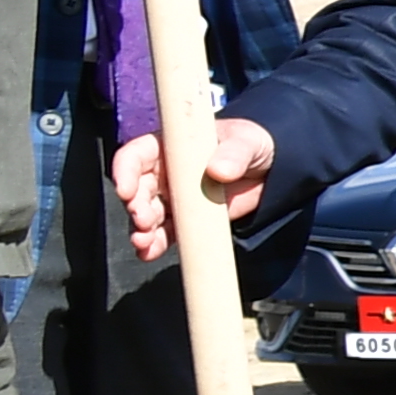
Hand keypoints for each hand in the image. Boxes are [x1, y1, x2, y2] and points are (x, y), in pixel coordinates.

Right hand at [110, 113, 277, 260]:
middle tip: (144, 220)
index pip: (135, 155)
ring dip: (142, 230)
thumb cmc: (250, 144)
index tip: (125, 191)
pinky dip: (156, 244)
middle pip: (138, 190)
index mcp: (169, 147)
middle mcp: (165, 173)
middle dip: (136, 207)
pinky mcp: (188, 220)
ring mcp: (174, 198)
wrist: (270, 170)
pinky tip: (150, 253)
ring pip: (148, 215)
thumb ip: (235, 153)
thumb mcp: (246, 141)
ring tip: (144, 242)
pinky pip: (166, 233)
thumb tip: (219, 171)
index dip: (125, 172)